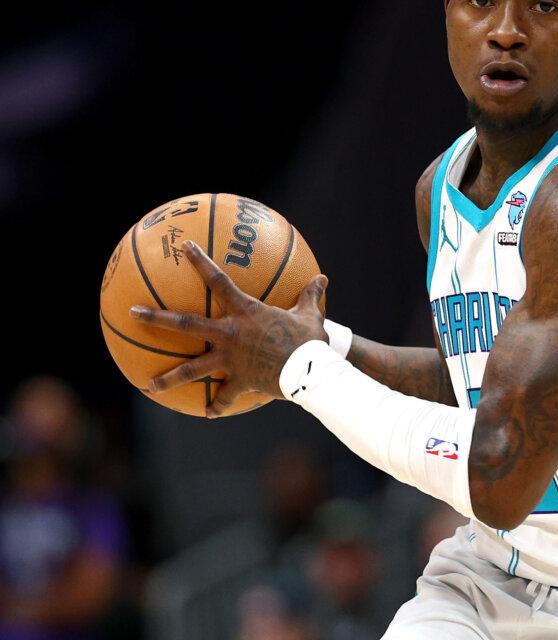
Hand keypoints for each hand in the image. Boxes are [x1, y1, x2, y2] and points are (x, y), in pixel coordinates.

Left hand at [130, 239, 327, 416]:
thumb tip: (322, 279)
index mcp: (246, 312)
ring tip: (147, 386)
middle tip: (132, 313)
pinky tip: (208, 413)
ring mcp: (231, 360)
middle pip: (186, 324)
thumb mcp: (312, 314)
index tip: (184, 247)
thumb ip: (311, 296)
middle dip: (156, 319)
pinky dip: (217, 405)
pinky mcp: (239, 381)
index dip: (201, 261)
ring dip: (167, 377)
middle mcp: (231, 334)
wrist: (312, 370)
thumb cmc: (311, 339)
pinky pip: (224, 396)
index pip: (218, 280)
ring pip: (191, 369)